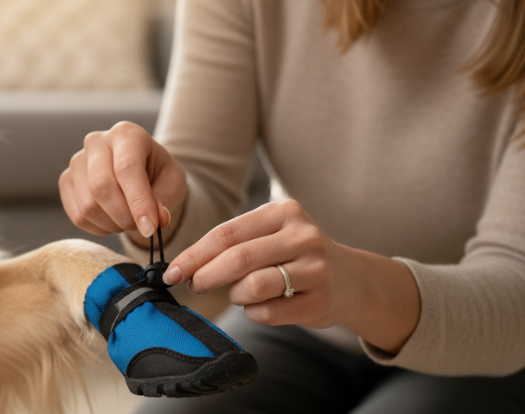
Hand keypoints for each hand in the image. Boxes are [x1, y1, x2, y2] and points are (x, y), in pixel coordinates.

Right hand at [59, 122, 186, 244]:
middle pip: (101, 186)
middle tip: (141, 226)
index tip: (150, 227)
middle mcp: (96, 141)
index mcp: (126, 133)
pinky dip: (98, 227)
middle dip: (124, 216)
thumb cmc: (158, 173)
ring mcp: (77, 161)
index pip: (127, 168)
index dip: (138, 202)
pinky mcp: (66, 180)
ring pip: (88, 205)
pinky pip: (77, 215)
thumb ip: (165, 199)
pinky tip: (112, 220)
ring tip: (128, 219)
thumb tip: (156, 219)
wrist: (140, 171)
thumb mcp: (173, 181)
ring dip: (112, 224)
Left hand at [161, 199, 419, 352]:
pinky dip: (253, 312)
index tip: (171, 271)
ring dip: (233, 295)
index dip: (194, 255)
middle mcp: (303, 236)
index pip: (226, 233)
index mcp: (284, 212)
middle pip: (238, 258)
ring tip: (236, 294)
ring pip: (252, 287)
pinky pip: (269, 312)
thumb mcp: (272, 234)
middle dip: (205, 275)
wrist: (353, 280)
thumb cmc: (296, 256)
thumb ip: (234, 243)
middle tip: (192, 286)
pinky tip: (258, 306)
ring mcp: (315, 269)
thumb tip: (184, 265)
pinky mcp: (320, 301)